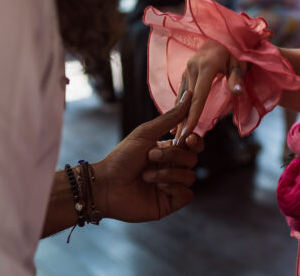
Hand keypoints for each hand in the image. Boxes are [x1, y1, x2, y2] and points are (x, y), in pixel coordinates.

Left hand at [92, 93, 203, 222]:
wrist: (104, 185)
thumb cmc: (121, 157)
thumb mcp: (145, 133)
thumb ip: (169, 118)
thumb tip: (189, 96)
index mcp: (167, 151)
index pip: (192, 145)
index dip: (195, 141)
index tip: (187, 138)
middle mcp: (171, 168)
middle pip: (192, 159)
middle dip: (173, 156)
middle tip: (151, 155)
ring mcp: (171, 186)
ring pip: (190, 177)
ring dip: (169, 173)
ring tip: (147, 175)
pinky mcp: (169, 203)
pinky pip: (187, 195)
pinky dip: (175, 188)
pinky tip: (159, 187)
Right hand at [175, 39, 245, 142]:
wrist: (223, 35)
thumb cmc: (235, 51)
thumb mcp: (240, 63)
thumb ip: (237, 78)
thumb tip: (238, 93)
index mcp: (206, 66)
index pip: (199, 96)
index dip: (192, 116)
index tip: (187, 132)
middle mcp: (192, 68)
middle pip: (187, 101)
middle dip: (182, 122)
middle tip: (177, 143)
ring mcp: (187, 70)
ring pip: (181, 98)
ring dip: (177, 117)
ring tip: (174, 137)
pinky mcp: (186, 72)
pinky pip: (181, 92)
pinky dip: (178, 108)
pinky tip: (174, 121)